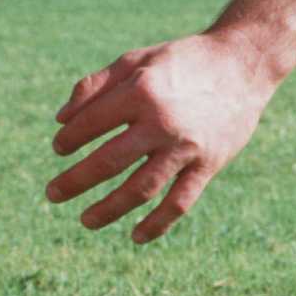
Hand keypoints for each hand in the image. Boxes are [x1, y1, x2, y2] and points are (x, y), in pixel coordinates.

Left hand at [46, 31, 274, 243]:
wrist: (243, 64)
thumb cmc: (182, 60)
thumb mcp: (136, 60)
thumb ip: (95, 86)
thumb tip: (60, 120)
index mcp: (140, 91)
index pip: (91, 124)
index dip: (69, 140)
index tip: (59, 150)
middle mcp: (161, 121)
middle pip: (109, 162)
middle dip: (75, 181)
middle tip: (52, 194)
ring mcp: (186, 147)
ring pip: (140, 189)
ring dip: (109, 209)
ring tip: (86, 220)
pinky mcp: (208, 165)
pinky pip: (179, 203)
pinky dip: (157, 224)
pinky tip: (136, 236)